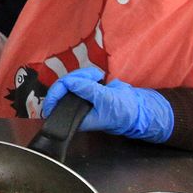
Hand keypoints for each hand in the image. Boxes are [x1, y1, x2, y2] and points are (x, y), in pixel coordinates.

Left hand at [40, 64, 174, 142]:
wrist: (135, 109)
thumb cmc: (121, 111)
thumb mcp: (105, 99)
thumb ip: (86, 90)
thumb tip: (69, 82)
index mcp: (76, 118)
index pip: (57, 103)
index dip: (57, 91)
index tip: (66, 82)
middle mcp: (74, 109)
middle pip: (62, 89)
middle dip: (75, 78)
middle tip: (92, 77)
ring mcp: (80, 99)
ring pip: (71, 81)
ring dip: (83, 75)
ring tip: (97, 76)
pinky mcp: (86, 91)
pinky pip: (80, 79)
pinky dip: (88, 74)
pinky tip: (98, 76)